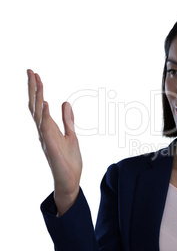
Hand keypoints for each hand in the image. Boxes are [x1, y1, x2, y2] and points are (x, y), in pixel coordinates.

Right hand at [27, 69, 82, 215]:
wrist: (71, 180)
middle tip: (30, 70)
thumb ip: (67, 120)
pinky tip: (45, 102)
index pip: (39, 105)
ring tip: (37, 79)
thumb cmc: (69, 160)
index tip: (36, 74)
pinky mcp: (51, 146)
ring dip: (37, 96)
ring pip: (37, 113)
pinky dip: (45, 115)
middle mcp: (43, 131)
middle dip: (32, 88)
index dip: (37, 89)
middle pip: (34, 105)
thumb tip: (65, 102)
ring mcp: (45, 138)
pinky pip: (45, 128)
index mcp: (48, 128)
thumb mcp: (72, 135)